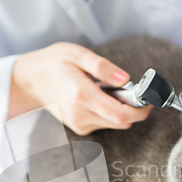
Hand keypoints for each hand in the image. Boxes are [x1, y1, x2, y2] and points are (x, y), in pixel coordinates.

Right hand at [8, 42, 152, 134]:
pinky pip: (105, 123)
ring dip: (121, 110)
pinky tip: (99, 98)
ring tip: (109, 91)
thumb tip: (126, 79)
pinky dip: (110, 113)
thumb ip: (103, 67)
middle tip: (131, 91)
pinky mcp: (79, 127)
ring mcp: (79, 123)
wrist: (32, 80)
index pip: (121, 114)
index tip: (149, 100)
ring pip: (115, 124)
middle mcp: (80, 114)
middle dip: (134, 109)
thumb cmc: (54, 63)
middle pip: (121, 122)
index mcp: (82, 95)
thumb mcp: (78, 54)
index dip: (141, 110)